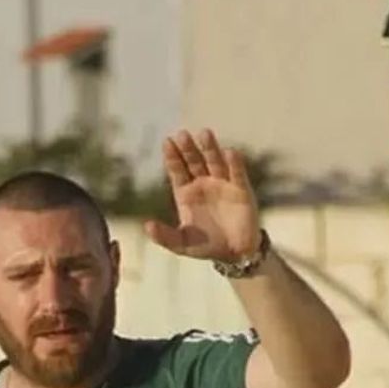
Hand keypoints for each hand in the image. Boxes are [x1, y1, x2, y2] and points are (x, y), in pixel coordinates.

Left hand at [146, 129, 261, 262]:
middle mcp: (203, 184)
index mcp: (186, 193)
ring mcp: (222, 184)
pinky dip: (234, 163)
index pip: (177, 170)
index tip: (167, 142)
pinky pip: (237, 173)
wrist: (235, 254)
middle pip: (194, 161)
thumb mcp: (182, 244)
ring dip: (210, 148)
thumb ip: (165, 236)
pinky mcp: (241, 190)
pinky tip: (230, 152)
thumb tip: (147, 226)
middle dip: (188, 148)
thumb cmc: (206, 246)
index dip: (172, 157)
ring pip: (215, 162)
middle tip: (182, 134)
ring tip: (204, 133)